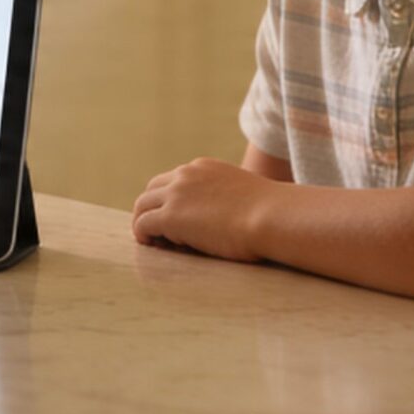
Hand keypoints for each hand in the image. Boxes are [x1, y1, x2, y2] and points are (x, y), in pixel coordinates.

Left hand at [130, 158, 283, 261]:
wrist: (272, 216)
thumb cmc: (270, 213)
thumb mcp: (244, 195)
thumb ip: (228, 199)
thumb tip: (229, 217)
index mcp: (203, 167)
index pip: (175, 180)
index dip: (171, 200)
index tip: (178, 220)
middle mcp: (186, 175)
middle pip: (152, 189)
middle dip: (152, 208)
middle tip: (159, 232)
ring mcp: (176, 194)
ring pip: (142, 205)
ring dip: (144, 223)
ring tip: (153, 242)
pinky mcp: (170, 216)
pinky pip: (143, 224)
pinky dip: (143, 235)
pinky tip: (153, 246)